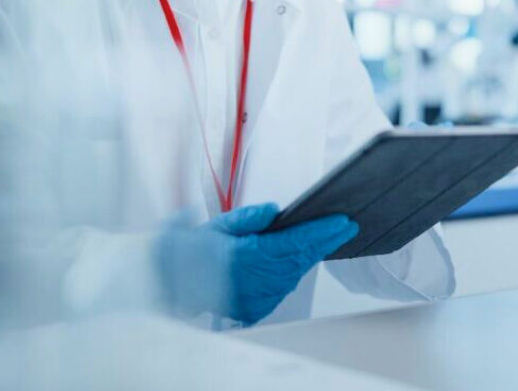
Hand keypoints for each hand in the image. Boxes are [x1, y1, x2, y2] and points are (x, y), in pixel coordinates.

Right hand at [154, 203, 357, 324]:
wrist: (171, 280)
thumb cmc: (194, 248)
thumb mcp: (219, 223)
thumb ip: (249, 217)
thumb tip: (275, 210)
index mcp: (245, 255)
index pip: (293, 241)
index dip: (320, 232)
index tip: (342, 222)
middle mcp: (253, 279)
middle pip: (299, 258)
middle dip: (324, 241)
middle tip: (346, 227)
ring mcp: (255, 297)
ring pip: (293, 274)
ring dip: (310, 256)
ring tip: (328, 237)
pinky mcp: (253, 308)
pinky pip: (282, 287)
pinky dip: (291, 272)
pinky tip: (301, 257)